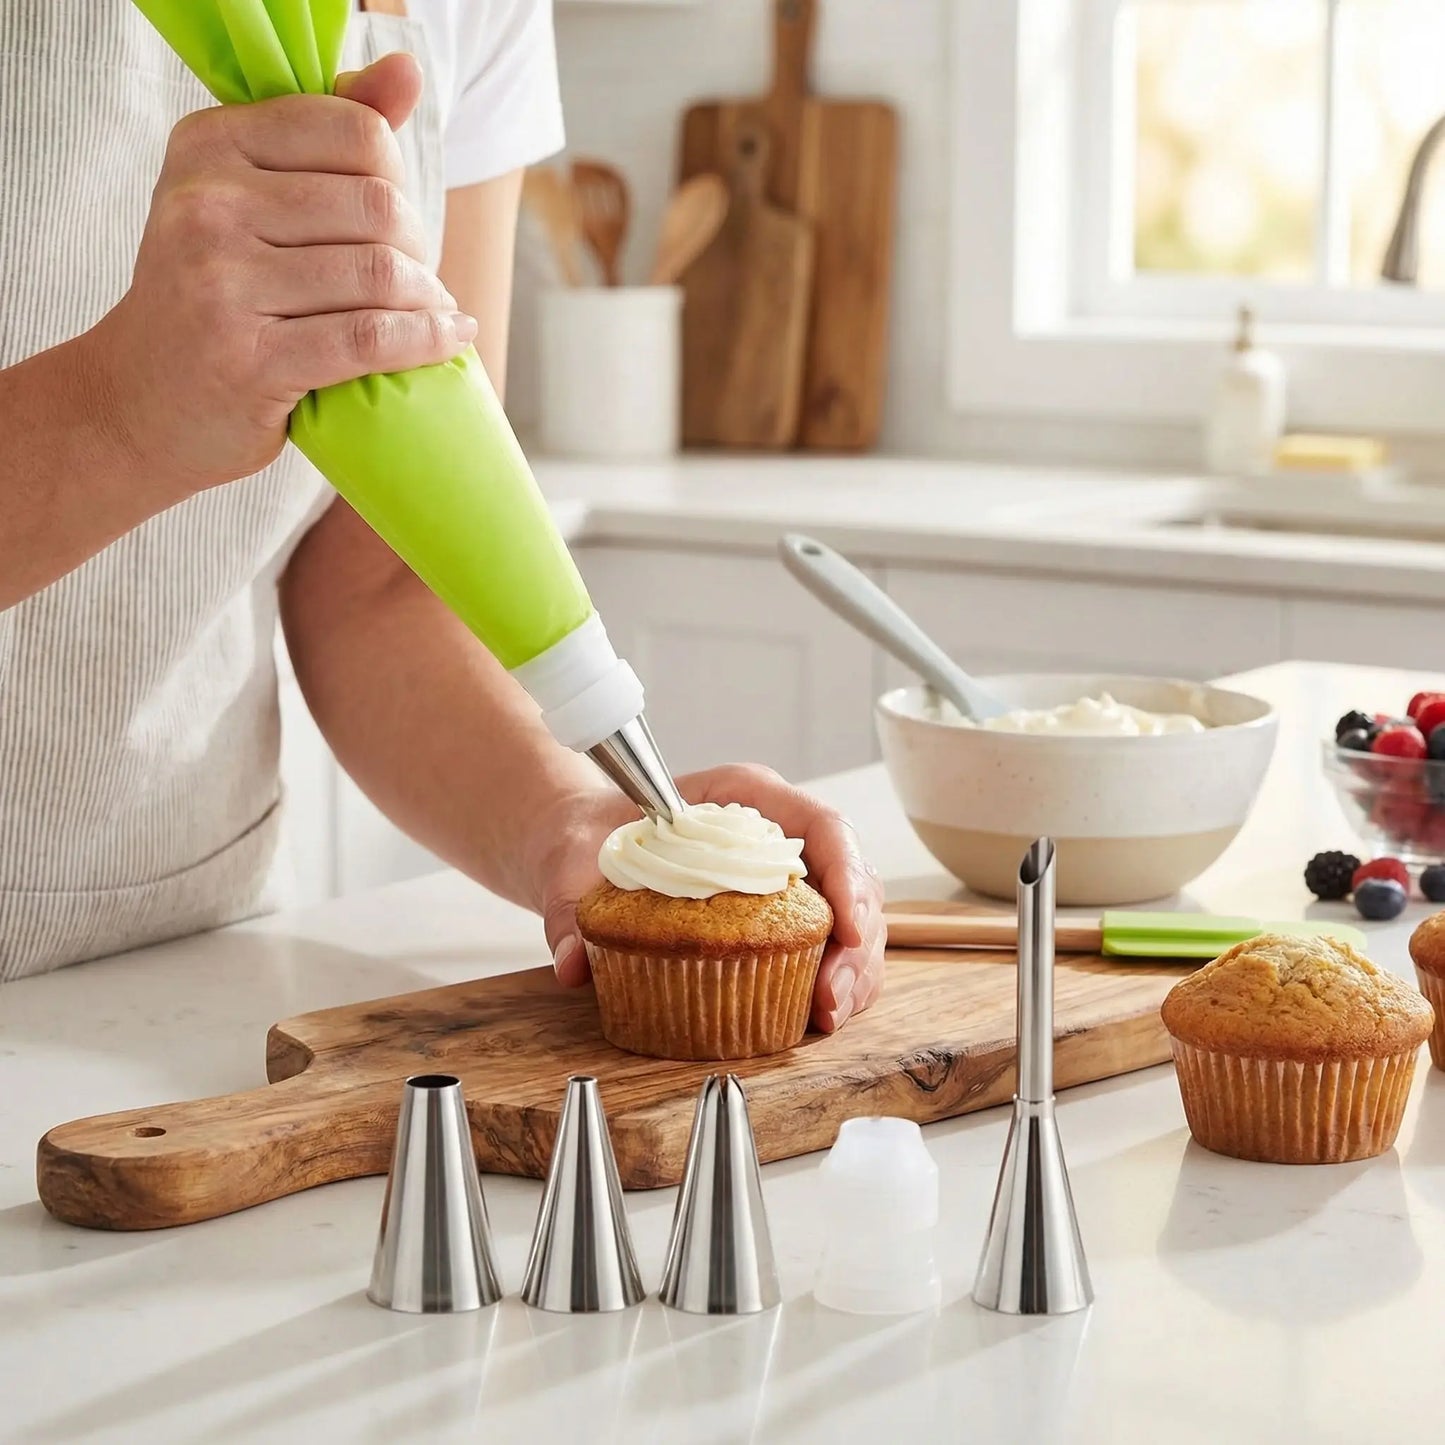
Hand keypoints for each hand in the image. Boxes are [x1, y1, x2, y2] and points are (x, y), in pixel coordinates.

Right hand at [84, 54, 473, 496]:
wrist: (139, 402)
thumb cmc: (213, 299)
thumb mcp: (249, 199)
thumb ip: (328, 133)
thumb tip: (406, 72)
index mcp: (209, 146)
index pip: (354, 132)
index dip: (398, 179)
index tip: (394, 222)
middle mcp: (207, 205)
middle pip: (378, 206)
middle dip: (419, 248)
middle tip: (416, 282)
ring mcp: (222, 283)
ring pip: (380, 273)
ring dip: (427, 300)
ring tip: (429, 314)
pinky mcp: (250, 359)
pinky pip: (371, 337)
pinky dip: (426, 340)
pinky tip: (449, 340)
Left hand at [534, 765, 886, 1032]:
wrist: (582, 843)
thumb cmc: (593, 836)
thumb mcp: (573, 862)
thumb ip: (573, 908)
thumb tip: (573, 962)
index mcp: (745, 797)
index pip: (823, 826)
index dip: (848, 875)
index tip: (847, 928)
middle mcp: (779, 834)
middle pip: (853, 880)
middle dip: (856, 943)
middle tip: (831, 998)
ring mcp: (787, 876)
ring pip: (854, 918)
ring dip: (854, 970)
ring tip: (828, 1014)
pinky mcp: (782, 915)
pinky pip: (830, 945)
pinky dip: (834, 980)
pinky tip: (818, 1015)